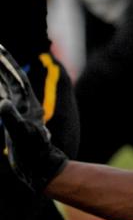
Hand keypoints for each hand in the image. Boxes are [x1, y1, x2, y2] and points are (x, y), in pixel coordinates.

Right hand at [0, 44, 66, 190]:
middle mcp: (28, 107)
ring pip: (11, 91)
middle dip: (5, 66)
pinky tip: (1, 98)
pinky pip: (8, 106)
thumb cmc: (33, 155)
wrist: (41, 172)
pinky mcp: (19, 126)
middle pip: (15, 81)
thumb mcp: (21, 136)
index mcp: (29, 106)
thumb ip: (11, 119)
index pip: (18, 79)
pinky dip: (2, 97)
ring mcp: (24, 116)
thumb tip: (2, 103)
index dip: (9, 63)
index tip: (0, 47)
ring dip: (3, 78)